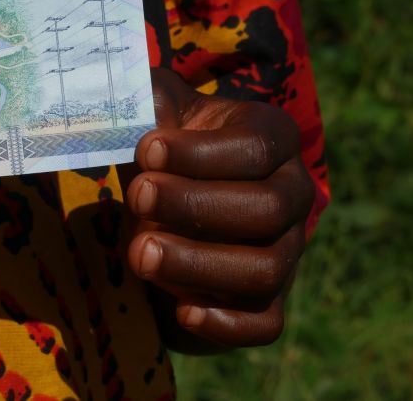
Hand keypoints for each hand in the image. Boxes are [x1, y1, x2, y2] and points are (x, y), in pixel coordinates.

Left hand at [125, 68, 314, 349]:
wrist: (166, 202)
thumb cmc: (161, 147)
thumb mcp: (153, 109)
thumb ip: (143, 94)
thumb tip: (120, 88)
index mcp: (272, 137)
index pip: (256, 148)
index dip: (200, 153)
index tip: (147, 149)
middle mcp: (292, 194)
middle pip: (265, 209)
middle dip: (193, 205)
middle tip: (136, 196)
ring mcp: (285, 251)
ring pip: (264, 270)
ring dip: (198, 264)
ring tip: (138, 253)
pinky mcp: (266, 301)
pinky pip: (264, 324)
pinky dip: (225, 323)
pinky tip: (180, 309)